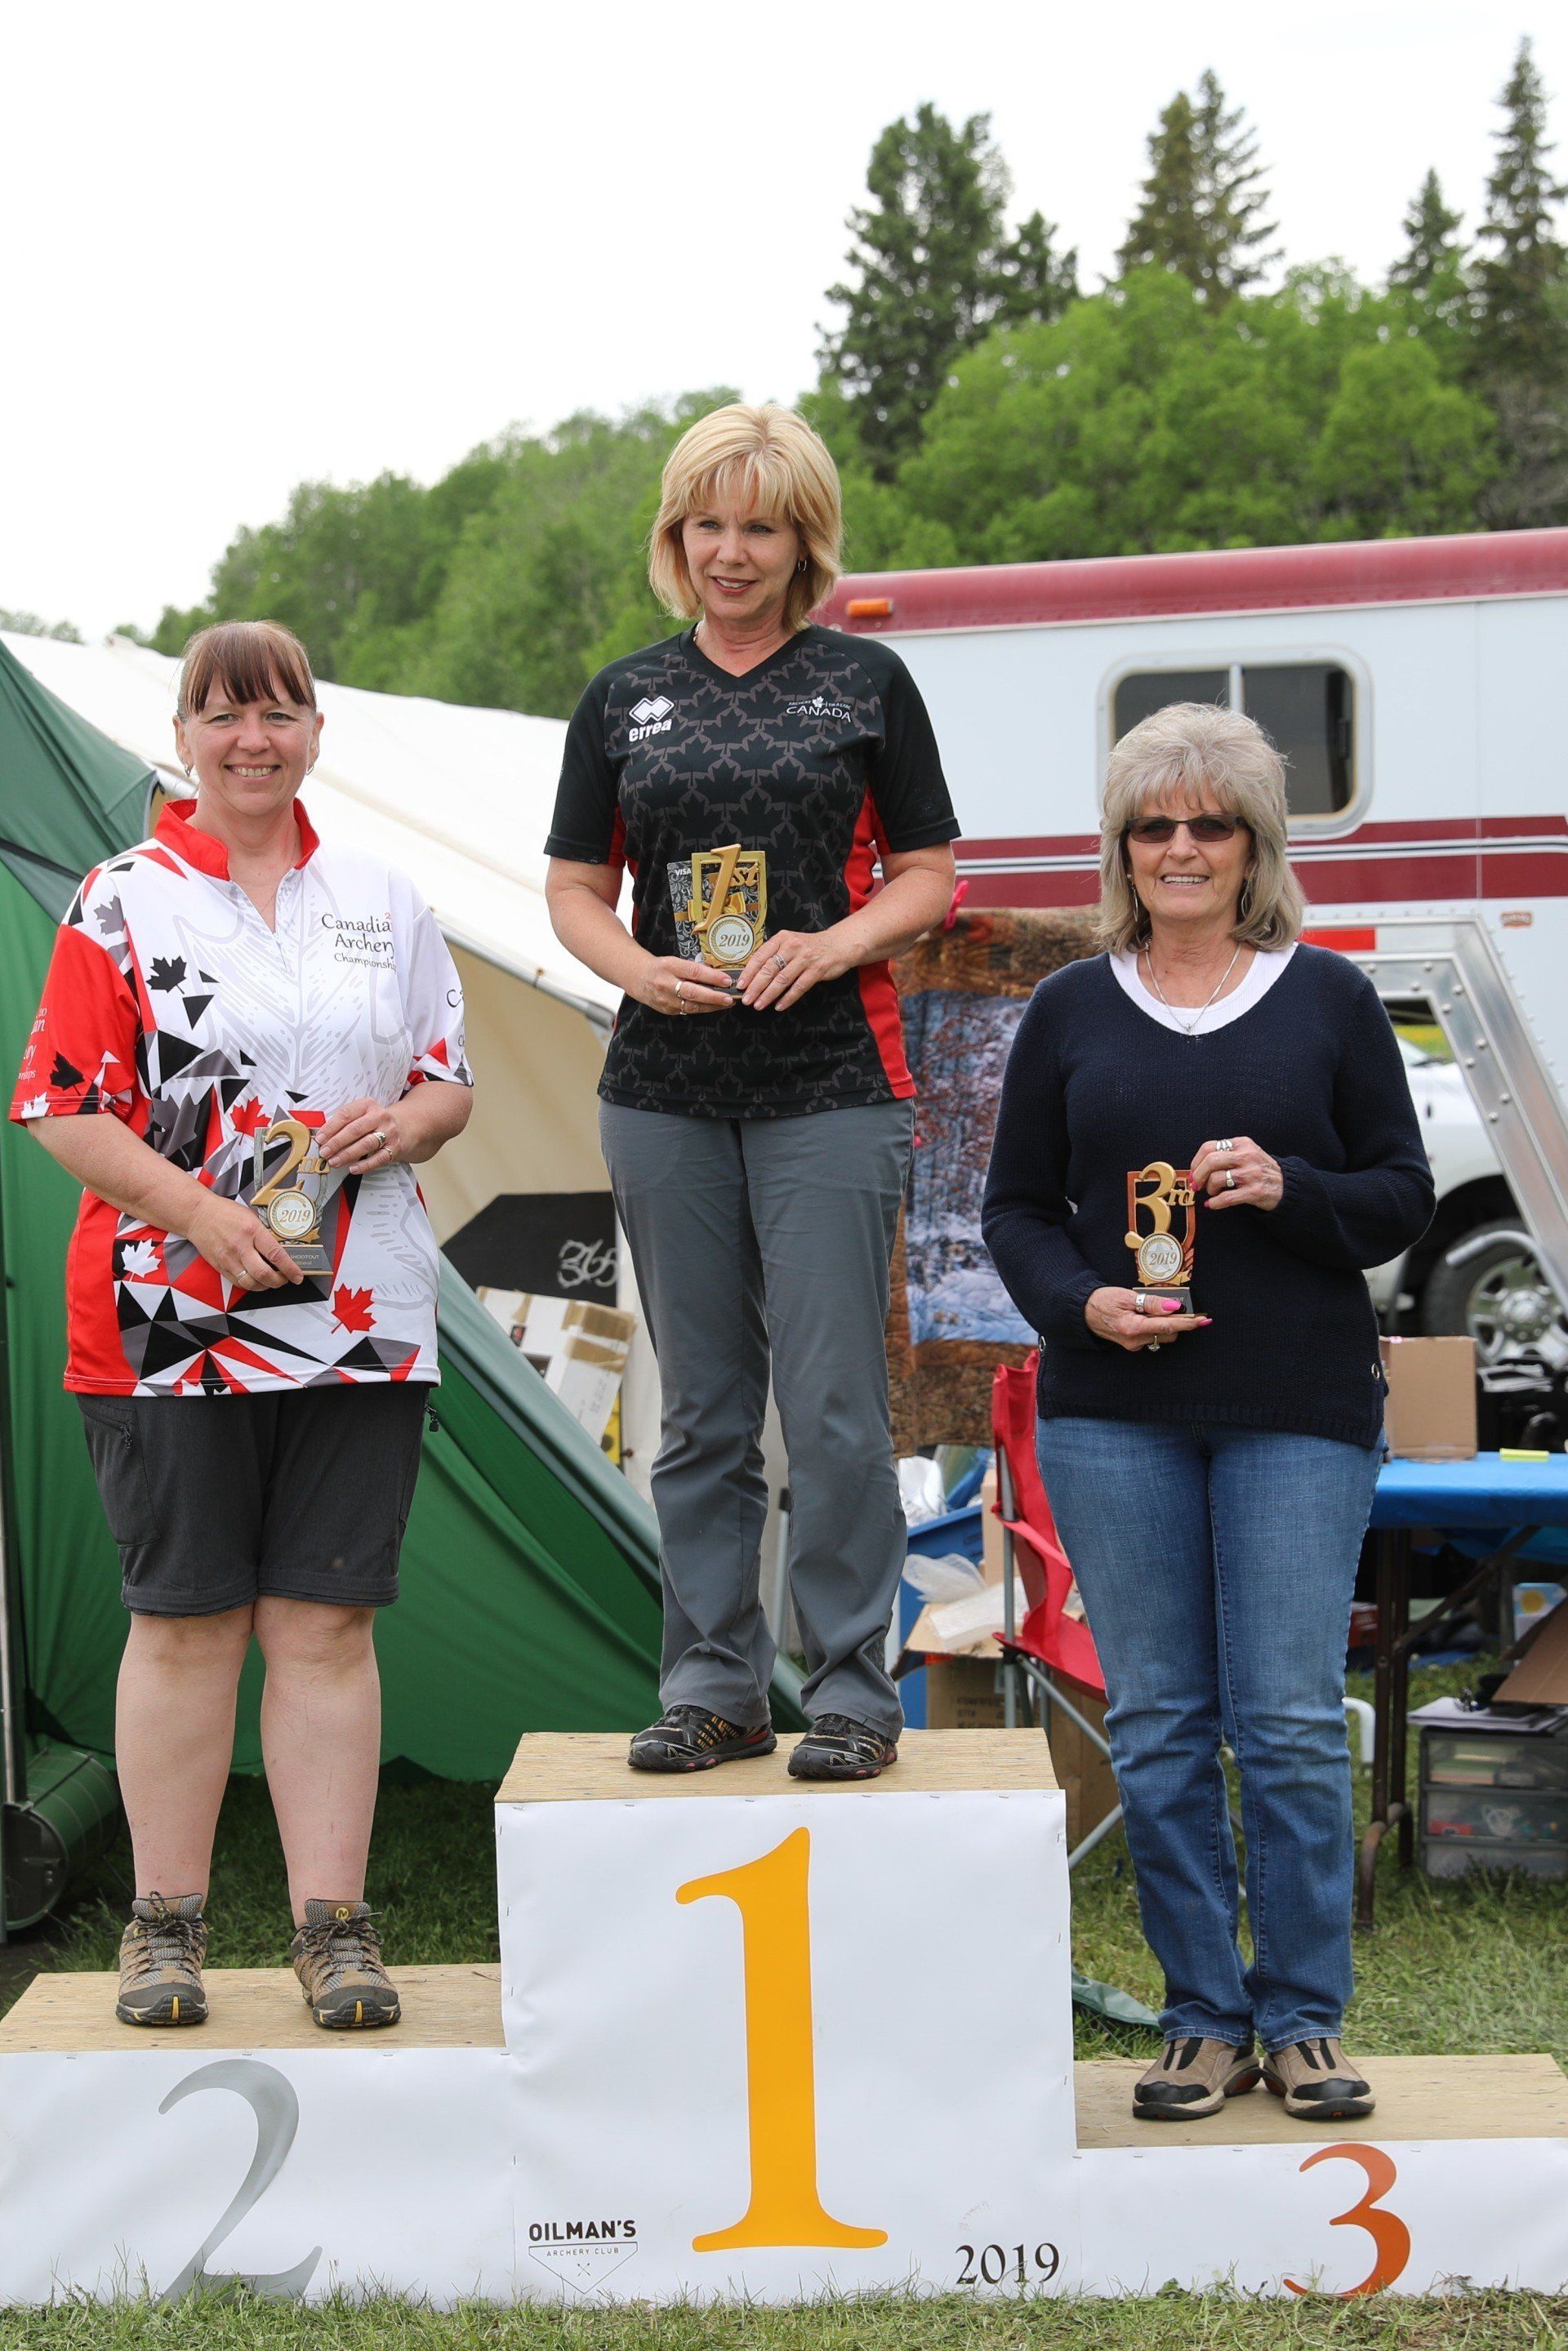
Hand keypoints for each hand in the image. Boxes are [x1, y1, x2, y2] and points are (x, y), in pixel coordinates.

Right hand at [185, 1191, 304, 1290]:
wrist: (198, 1215)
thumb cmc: (225, 1213)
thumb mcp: (251, 1217)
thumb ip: (264, 1233)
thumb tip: (281, 1248)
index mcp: (252, 1231)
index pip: (275, 1254)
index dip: (290, 1268)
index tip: (297, 1275)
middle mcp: (240, 1246)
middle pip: (263, 1274)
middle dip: (278, 1281)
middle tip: (285, 1279)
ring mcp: (228, 1258)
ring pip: (250, 1283)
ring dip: (265, 1286)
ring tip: (271, 1281)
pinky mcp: (219, 1266)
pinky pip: (238, 1282)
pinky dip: (250, 1285)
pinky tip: (255, 1280)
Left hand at [319, 1099, 401, 1170]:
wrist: (405, 1127)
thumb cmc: (377, 1122)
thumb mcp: (363, 1114)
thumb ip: (345, 1122)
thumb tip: (323, 1137)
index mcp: (368, 1105)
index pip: (346, 1114)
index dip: (331, 1127)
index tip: (319, 1138)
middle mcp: (380, 1117)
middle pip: (355, 1130)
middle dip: (336, 1142)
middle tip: (324, 1152)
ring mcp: (389, 1133)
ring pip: (366, 1144)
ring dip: (347, 1154)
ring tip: (334, 1161)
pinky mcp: (395, 1148)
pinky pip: (378, 1159)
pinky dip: (364, 1165)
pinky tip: (352, 1168)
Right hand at [639, 956, 735, 1015]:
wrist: (638, 978)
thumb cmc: (661, 967)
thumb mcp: (675, 961)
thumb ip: (693, 968)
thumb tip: (718, 975)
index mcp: (669, 966)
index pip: (694, 972)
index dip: (712, 977)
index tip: (727, 980)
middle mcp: (666, 983)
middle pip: (693, 992)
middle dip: (714, 996)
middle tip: (729, 997)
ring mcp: (666, 999)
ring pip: (692, 1006)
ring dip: (712, 1006)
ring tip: (726, 1003)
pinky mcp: (667, 1010)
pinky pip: (688, 1011)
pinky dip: (703, 1009)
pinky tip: (714, 1006)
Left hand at [738, 929, 848, 1009]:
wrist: (838, 944)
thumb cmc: (809, 947)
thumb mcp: (790, 944)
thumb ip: (774, 955)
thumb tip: (753, 975)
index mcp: (782, 939)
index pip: (760, 956)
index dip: (748, 972)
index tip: (741, 985)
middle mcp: (792, 946)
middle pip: (769, 969)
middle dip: (755, 987)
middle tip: (746, 999)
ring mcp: (805, 958)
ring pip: (782, 980)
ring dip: (768, 995)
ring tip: (759, 1005)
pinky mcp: (817, 970)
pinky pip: (799, 987)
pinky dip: (788, 998)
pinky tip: (779, 1006)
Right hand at [1085, 1286, 1210, 1353]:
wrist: (1083, 1312)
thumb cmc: (1102, 1301)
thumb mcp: (1127, 1295)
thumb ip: (1151, 1302)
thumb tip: (1174, 1307)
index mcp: (1133, 1327)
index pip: (1168, 1326)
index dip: (1188, 1323)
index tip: (1203, 1319)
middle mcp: (1135, 1341)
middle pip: (1169, 1333)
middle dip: (1176, 1321)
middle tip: (1176, 1305)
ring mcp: (1134, 1345)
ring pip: (1162, 1336)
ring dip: (1166, 1324)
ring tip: (1153, 1308)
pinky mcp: (1133, 1345)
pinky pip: (1153, 1337)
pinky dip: (1157, 1327)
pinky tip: (1148, 1316)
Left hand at [1190, 1134, 1282, 1211]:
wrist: (1285, 1186)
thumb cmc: (1259, 1170)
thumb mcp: (1246, 1153)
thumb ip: (1224, 1155)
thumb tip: (1195, 1169)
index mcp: (1242, 1143)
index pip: (1209, 1147)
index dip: (1196, 1161)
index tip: (1193, 1172)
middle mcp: (1247, 1156)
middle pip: (1211, 1161)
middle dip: (1198, 1175)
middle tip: (1196, 1184)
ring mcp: (1252, 1174)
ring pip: (1216, 1179)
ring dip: (1209, 1189)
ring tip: (1213, 1192)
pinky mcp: (1254, 1191)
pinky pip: (1226, 1198)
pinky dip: (1215, 1203)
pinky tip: (1213, 1204)